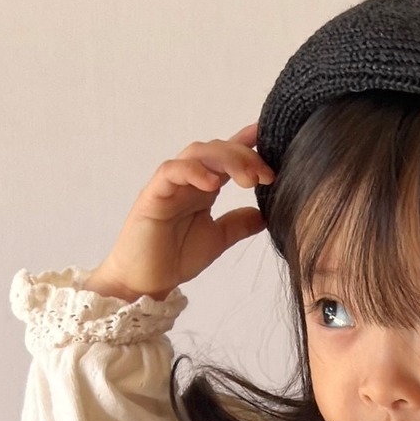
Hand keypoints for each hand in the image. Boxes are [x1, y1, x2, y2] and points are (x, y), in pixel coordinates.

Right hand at [85, 123, 275, 303]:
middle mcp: (188, 180)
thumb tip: (267, 214)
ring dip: (226, 160)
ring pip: (197, 153)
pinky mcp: (152, 195)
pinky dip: (193, 171)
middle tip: (266, 175)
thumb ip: (239, 224)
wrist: (144, 282)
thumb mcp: (218, 239)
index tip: (274, 138)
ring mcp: (170, 185)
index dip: (247, 143)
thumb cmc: (174, 257)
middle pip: (216, 149)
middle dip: (245, 156)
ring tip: (247, 179)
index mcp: (203, 187)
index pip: (226, 156)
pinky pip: (171, 171)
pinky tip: (213, 184)